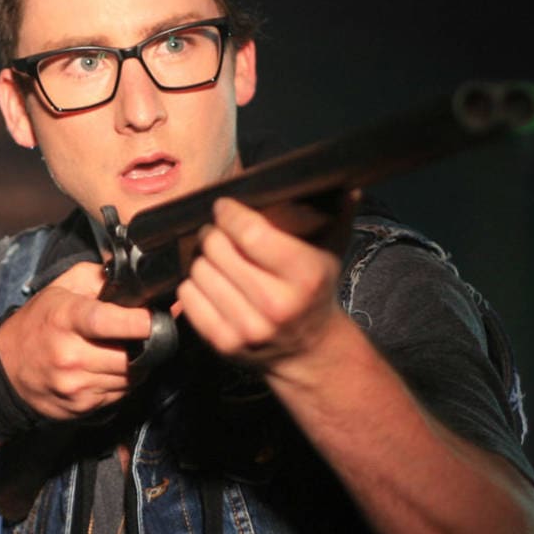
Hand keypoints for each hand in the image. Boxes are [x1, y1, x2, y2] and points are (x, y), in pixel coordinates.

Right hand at [0, 262, 152, 420]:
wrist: (6, 369)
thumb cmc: (37, 324)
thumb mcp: (60, 289)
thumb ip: (97, 278)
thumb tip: (135, 280)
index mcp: (64, 319)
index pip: (105, 322)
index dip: (138, 322)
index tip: (157, 317)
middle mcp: (69, 355)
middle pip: (128, 356)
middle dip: (146, 345)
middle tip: (146, 334)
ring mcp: (75, 385)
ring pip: (130, 378)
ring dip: (138, 365)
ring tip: (126, 350)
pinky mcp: (81, 407)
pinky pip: (120, 394)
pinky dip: (123, 382)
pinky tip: (110, 368)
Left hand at [176, 196, 350, 368]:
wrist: (309, 349)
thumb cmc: (315, 289)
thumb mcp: (330, 251)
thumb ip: (337, 214)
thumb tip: (345, 184)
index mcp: (306, 276)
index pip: (251, 233)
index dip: (230, 213)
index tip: (224, 207)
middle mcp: (277, 305)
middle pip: (219, 249)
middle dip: (213, 233)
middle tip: (218, 231)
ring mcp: (249, 328)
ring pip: (200, 272)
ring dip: (203, 258)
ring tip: (217, 257)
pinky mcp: (224, 344)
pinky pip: (188, 298)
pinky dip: (193, 284)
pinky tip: (211, 282)